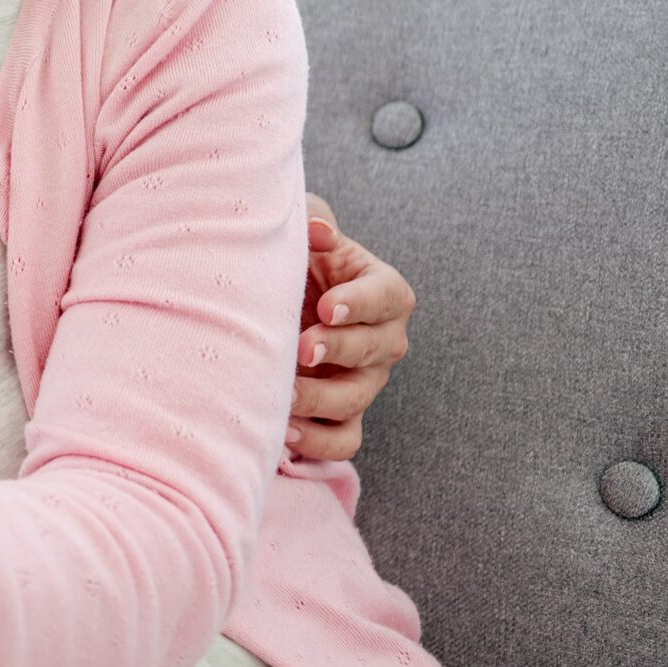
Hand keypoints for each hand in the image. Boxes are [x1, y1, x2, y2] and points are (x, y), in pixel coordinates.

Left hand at [287, 194, 414, 463]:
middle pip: (374, 350)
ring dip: (320, 400)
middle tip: (301, 349)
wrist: (281, 299)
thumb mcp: (306, 235)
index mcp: (383, 292)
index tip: (326, 304)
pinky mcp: (344, 415)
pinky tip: (282, 431)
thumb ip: (313, 223)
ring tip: (283, 395)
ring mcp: (366, 381)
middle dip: (338, 349)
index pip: (386, 297)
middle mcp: (384, 339)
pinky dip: (317, 443)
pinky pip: (344, 440)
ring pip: (356, 398)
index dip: (360, 302)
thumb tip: (316, 229)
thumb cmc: (298, 260)